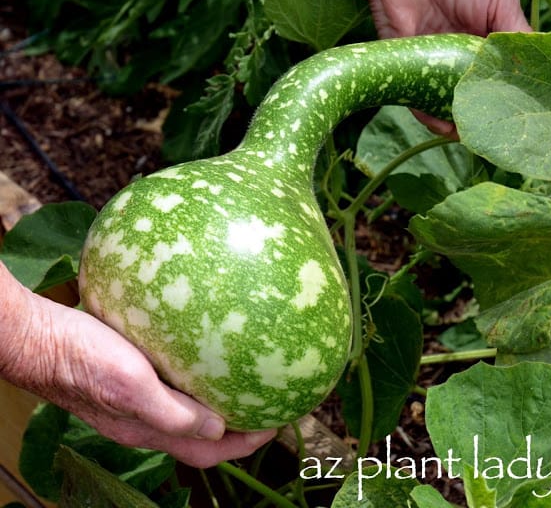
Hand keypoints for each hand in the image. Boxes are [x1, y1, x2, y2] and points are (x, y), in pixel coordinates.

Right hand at [1, 264, 274, 467]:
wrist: (37, 338)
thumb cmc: (78, 359)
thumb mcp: (128, 385)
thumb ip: (170, 413)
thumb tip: (217, 428)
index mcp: (147, 429)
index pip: (207, 450)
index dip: (244, 444)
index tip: (275, 423)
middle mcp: (144, 418)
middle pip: (201, 433)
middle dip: (237, 423)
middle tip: (266, 400)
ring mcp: (135, 396)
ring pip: (188, 408)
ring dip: (218, 400)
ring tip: (243, 378)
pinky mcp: (128, 372)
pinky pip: (171, 381)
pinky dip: (195, 374)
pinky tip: (203, 350)